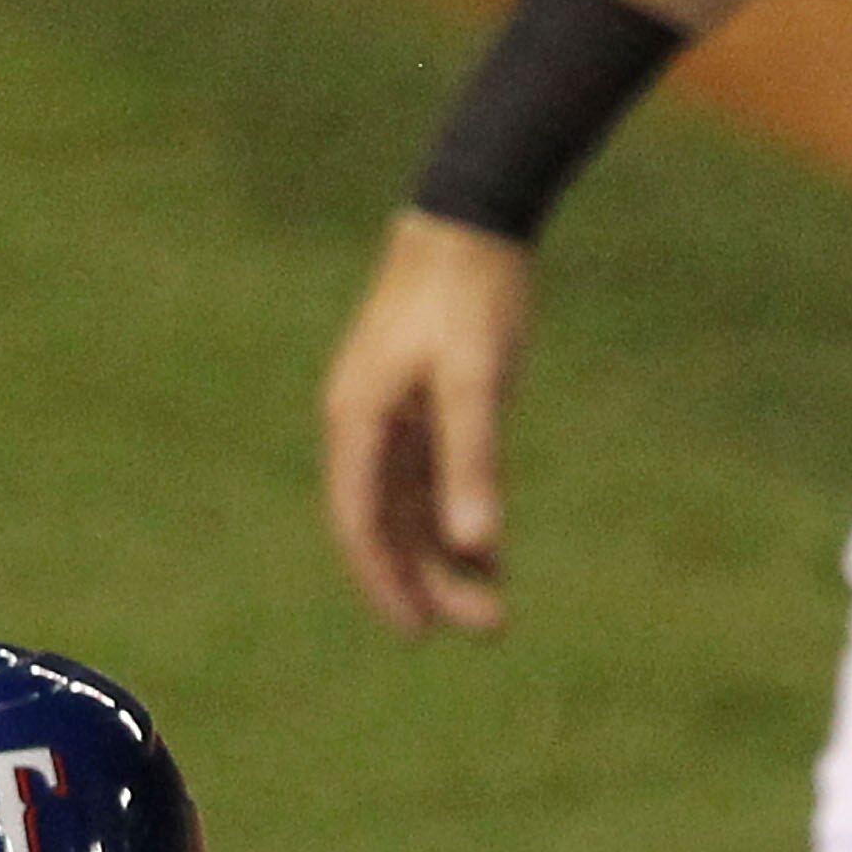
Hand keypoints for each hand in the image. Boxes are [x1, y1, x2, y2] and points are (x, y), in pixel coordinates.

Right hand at [320, 211, 535, 636]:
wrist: (472, 218)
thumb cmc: (469, 295)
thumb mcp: (477, 380)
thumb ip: (473, 462)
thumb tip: (474, 545)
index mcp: (358, 421)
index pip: (361, 523)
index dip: (385, 583)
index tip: (419, 633)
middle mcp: (364, 427)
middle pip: (388, 528)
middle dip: (430, 583)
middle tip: (487, 628)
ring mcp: (391, 419)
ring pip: (411, 511)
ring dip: (447, 560)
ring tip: (494, 608)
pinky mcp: (421, 407)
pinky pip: (432, 484)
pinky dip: (457, 521)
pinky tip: (491, 556)